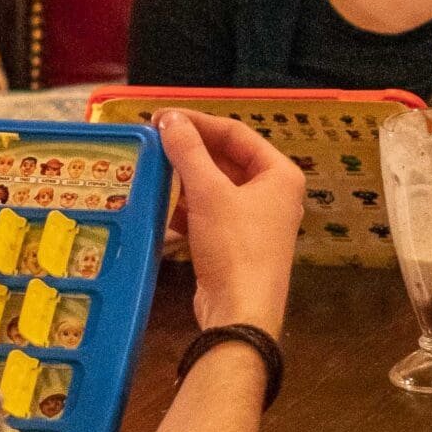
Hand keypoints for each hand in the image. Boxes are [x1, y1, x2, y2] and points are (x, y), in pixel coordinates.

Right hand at [158, 110, 303, 337]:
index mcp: (279, 174)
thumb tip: (169, 120)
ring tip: (152, 165)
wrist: (239, 313)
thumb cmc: (234, 247)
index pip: (236, 133)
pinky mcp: (236, 243)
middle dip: (190, 150)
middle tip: (154, 139)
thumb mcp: (209, 194)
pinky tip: (160, 200)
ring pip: (216, 186)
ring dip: (185, 176)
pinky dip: (187, 204)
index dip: (198, 122)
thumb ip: (188, 152)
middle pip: (226, 158)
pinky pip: (210, 211)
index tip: (162, 118)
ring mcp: (255, 220)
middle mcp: (272, 193)